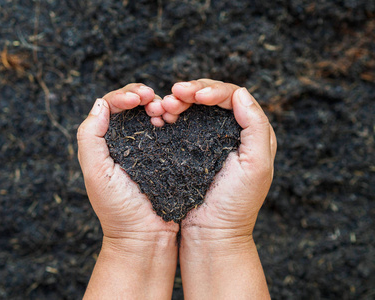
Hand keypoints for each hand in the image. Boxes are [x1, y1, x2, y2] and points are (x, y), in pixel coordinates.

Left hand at [77, 84, 177, 298]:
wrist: (146, 236)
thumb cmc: (118, 208)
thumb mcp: (96, 172)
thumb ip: (90, 136)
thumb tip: (100, 103)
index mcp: (106, 142)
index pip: (111, 106)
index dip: (124, 95)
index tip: (138, 98)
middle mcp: (126, 141)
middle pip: (133, 105)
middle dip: (142, 96)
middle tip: (152, 100)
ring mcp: (149, 147)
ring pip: (153, 114)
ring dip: (158, 105)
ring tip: (164, 110)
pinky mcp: (169, 155)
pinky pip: (170, 129)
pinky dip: (172, 119)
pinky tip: (173, 120)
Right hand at [161, 79, 275, 298]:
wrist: (212, 233)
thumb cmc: (236, 204)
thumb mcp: (256, 165)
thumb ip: (256, 126)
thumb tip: (240, 92)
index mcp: (252, 132)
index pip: (233, 97)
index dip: (212, 90)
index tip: (193, 95)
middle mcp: (233, 131)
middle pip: (212, 97)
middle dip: (192, 91)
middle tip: (173, 95)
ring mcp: (210, 139)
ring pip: (195, 107)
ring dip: (180, 101)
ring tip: (165, 106)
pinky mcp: (192, 149)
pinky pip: (183, 123)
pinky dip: (172, 115)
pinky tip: (162, 116)